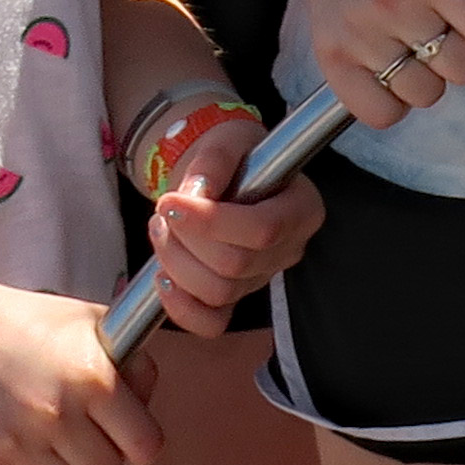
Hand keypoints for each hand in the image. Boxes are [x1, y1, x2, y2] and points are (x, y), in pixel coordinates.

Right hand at [0, 264, 163, 464]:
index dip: (138, 441)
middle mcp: (60, 414)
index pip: (146, 445)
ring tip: (52, 447)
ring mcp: (19, 444)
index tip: (124, 434)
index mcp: (94, 377)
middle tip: (80, 433)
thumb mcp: (87, 322)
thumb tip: (147, 403)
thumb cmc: (17, 320)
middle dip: (100, 454)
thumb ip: (131, 362)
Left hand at [142, 130, 319, 337]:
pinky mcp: (236, 298)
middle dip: (186, 240)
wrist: (220, 173)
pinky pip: (211, 324)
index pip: (264, 230)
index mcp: (301, 208)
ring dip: (175, 262)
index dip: (211, 223)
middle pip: (236, 265)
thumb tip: (198, 194)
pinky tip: (163, 277)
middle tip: (164, 209)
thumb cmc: (231, 156)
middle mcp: (289, 248)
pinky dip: (180, 308)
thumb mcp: (227, 140)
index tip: (170, 201)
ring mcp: (262, 278)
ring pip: (218, 292)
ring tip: (162, 229)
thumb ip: (214, 160)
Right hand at [282, 0, 464, 135]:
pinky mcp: (331, 60)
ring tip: (409, 39)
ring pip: (425, 95)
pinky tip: (388, 66)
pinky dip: (391, 101)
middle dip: (461, 49)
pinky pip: (381, 114)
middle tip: (437, 22)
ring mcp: (357, 36)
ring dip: (427, 75)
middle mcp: (392, 5)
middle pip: (464, 69)